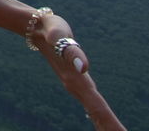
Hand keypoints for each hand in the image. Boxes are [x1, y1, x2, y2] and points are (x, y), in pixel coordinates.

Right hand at [30, 13, 126, 129]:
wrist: (38, 28)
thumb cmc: (51, 30)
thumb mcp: (59, 36)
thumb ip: (71, 51)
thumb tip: (83, 67)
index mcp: (76, 81)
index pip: (97, 109)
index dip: (110, 124)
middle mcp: (76, 88)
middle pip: (97, 115)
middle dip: (109, 129)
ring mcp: (76, 86)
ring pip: (94, 112)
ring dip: (105, 126)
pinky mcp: (77, 82)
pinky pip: (91, 104)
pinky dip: (98, 117)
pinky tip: (101, 123)